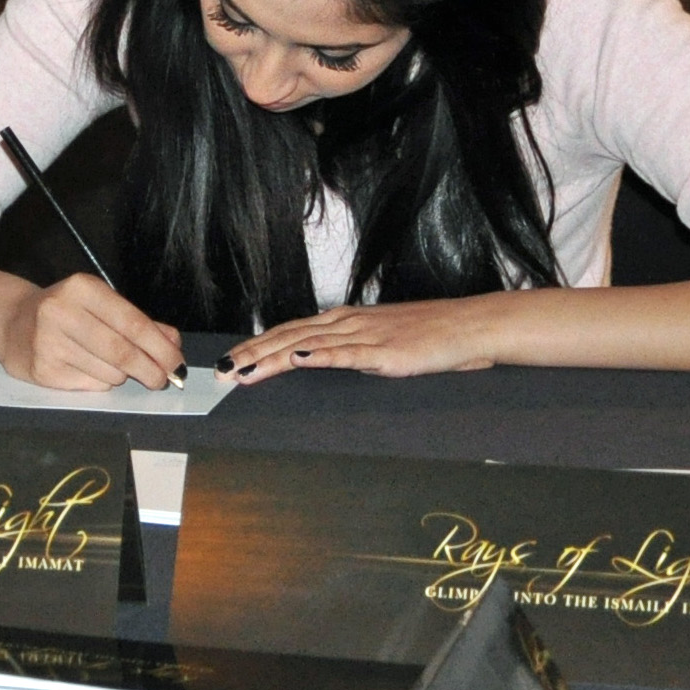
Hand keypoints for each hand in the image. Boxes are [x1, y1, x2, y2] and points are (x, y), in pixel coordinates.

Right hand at [0, 273, 186, 391]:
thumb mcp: (100, 305)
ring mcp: (49, 343)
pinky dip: (100, 382)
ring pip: (109, 373)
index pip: (132, 323)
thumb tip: (173, 343)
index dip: (160, 347)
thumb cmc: (65, 312)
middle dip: (150, 370)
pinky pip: (91, 386)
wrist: (11, 322)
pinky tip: (88, 369)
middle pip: (122, 352)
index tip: (177, 362)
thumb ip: (138, 322)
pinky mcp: (43, 371)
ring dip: (122, 376)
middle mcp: (62, 312)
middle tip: (163, 379)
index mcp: (82, 288)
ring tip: (112, 366)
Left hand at [224, 295, 507, 382]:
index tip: (231, 358)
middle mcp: (346, 323)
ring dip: (269, 358)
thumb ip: (354, 350)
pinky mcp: (382, 351)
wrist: (467, 326)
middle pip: (287, 336)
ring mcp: (363, 335)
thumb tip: (331, 361)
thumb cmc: (430, 336)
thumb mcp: (382, 341)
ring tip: (242, 370)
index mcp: (344, 320)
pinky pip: (343, 353)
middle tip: (221, 369)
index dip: (257, 345)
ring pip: (305, 345)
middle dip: (250, 353)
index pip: (289, 331)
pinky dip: (316, 356)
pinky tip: (294, 360)